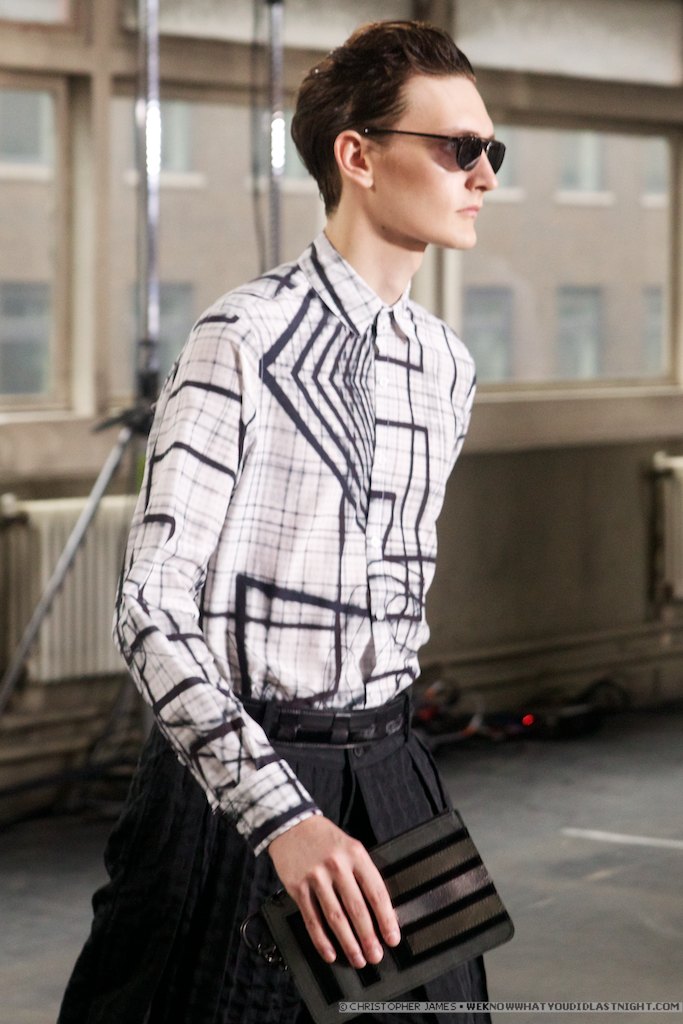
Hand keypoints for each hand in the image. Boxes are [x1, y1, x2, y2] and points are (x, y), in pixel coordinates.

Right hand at [267, 815, 400, 967]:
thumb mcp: (351, 848)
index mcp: (356, 854)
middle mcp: (337, 865)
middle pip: (356, 909)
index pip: (376, 892)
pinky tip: (330, 952)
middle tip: (375, 956)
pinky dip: (321, 940)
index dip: (386, 919)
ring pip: (335, 918)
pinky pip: (312, 919)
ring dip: (348, 943)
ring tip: (357, 959)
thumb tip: (382, 911)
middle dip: (368, 937)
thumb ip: (364, 875)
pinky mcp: (297, 887)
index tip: (392, 938)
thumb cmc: (326, 840)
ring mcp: (316, 877)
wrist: (291, 825)